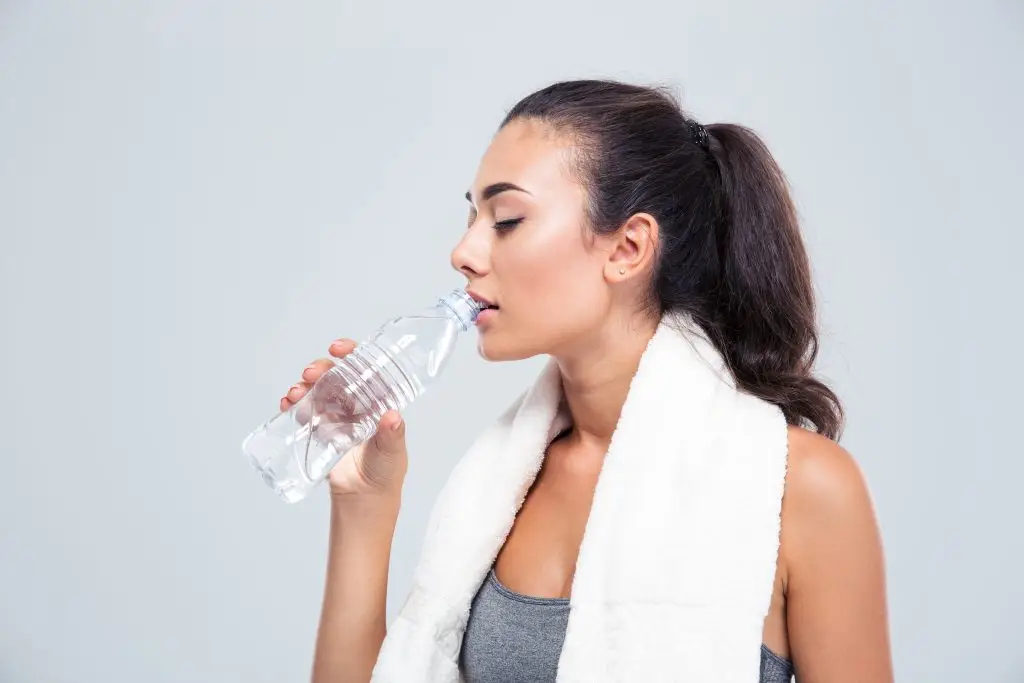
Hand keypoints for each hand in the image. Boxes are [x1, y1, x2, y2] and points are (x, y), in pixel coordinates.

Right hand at [281, 338, 408, 499]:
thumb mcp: (392, 452)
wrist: (363, 500)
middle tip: (310, 373)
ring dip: (304, 386)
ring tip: (295, 392)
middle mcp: (355, 404)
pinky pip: (304, 411)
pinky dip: (293, 404)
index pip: (364, 369)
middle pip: (335, 376)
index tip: (338, 349)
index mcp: (376, 401)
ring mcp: (335, 416)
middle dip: (320, 368)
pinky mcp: (319, 430)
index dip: (352, 353)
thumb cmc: (385, 473)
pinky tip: (286, 404)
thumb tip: (393, 417)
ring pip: (317, 390)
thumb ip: (392, 436)